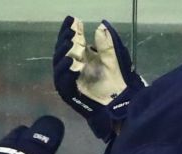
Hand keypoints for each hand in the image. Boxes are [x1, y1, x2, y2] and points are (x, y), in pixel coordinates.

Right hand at [53, 16, 144, 140]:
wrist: (121, 104)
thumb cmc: (117, 82)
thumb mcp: (113, 60)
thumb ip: (106, 45)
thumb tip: (100, 27)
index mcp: (80, 57)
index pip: (70, 42)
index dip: (70, 31)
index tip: (74, 21)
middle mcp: (72, 68)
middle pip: (61, 52)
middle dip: (65, 41)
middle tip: (72, 31)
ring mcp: (69, 81)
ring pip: (59, 66)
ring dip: (64, 54)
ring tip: (71, 44)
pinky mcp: (70, 94)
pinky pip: (64, 83)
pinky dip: (67, 74)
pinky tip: (73, 65)